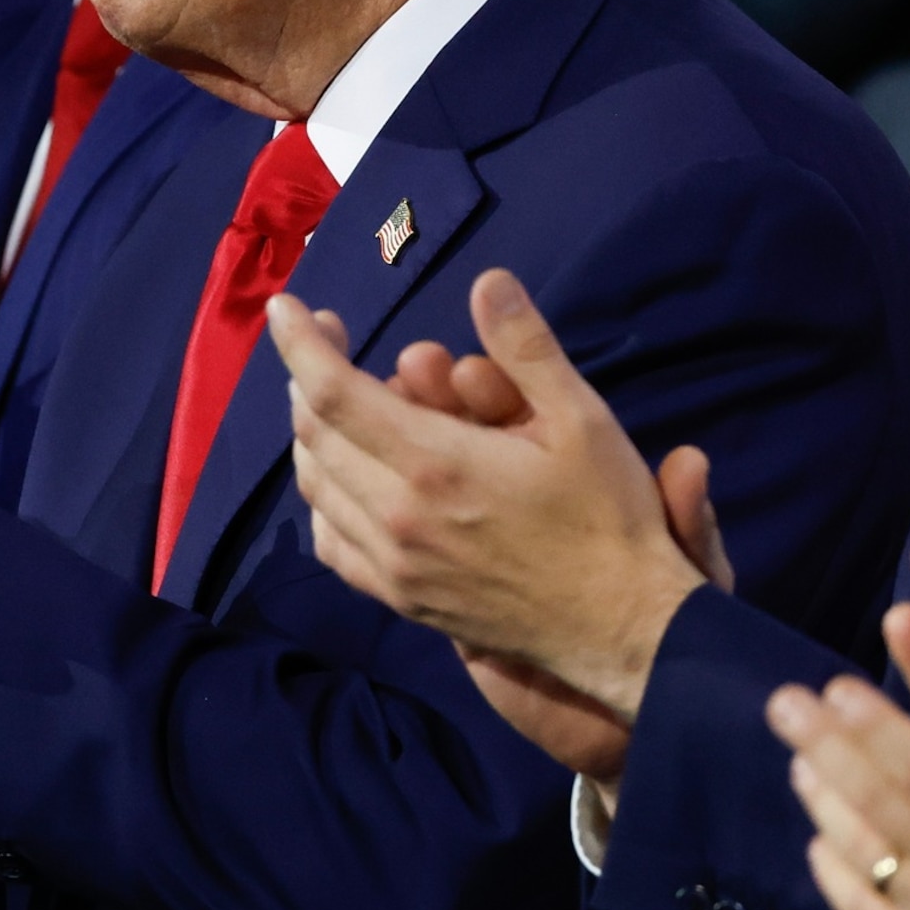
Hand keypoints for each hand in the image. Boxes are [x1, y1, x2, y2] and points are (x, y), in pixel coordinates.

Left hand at [269, 268, 707, 727]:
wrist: (621, 628)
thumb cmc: (607, 519)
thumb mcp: (582, 419)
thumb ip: (527, 347)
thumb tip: (487, 281)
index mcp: (435, 463)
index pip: (333, 393)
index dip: (302, 343)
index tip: (288, 306)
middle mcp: (397, 516)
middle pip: (315, 436)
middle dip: (308, 377)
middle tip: (331, 343)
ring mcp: (394, 564)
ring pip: (317, 489)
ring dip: (313, 435)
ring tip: (335, 400)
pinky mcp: (401, 599)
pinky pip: (334, 543)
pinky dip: (325, 498)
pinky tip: (347, 477)